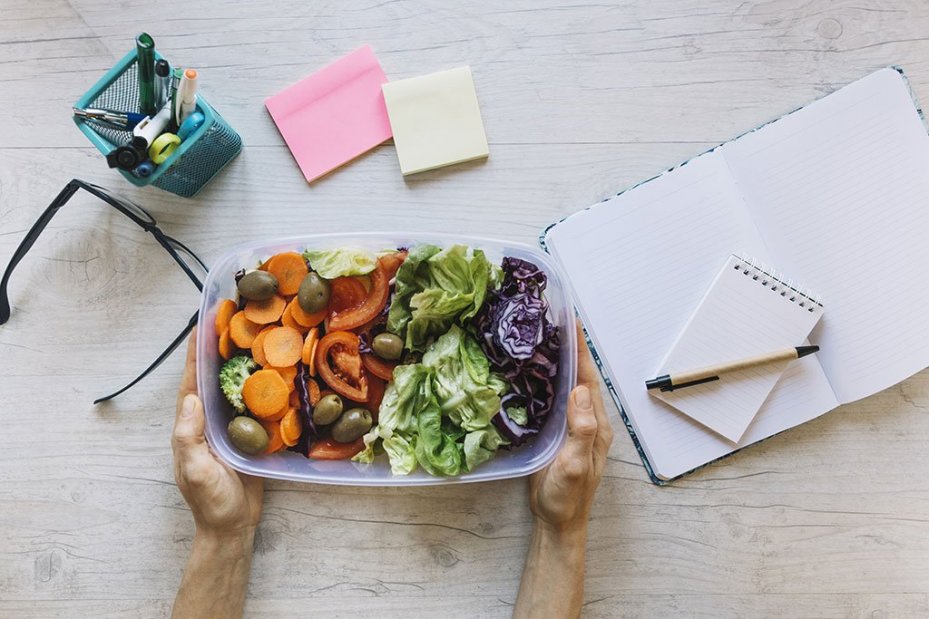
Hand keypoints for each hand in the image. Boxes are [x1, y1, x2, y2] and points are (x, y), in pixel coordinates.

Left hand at [172, 330, 263, 538]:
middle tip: (240, 315)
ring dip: (246, 360)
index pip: (192, 379)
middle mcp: (209, 418)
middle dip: (223, 345)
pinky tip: (282, 369)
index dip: (198, 349)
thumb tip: (191, 398)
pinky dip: (267, 384)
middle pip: (215, 374)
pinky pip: (258, 403)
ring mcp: (230, 425)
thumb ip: (188, 436)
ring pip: (237, 385)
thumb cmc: (211, 501)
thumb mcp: (195, 470)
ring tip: (262, 332)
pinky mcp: (251, 433)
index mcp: (191, 423)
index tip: (206, 319)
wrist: (233, 526)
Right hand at [528, 321, 612, 533]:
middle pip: (579, 377)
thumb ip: (582, 430)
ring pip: (566, 386)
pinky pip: (553, 400)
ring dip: (557, 362)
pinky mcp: (556, 434)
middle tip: (553, 321)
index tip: (573, 323)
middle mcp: (587, 421)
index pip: (589, 379)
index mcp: (596, 425)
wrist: (557, 522)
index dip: (581, 351)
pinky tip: (531, 373)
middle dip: (570, 349)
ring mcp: (572, 427)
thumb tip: (578, 390)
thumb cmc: (568, 496)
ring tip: (542, 338)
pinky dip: (545, 382)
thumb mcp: (576, 464)